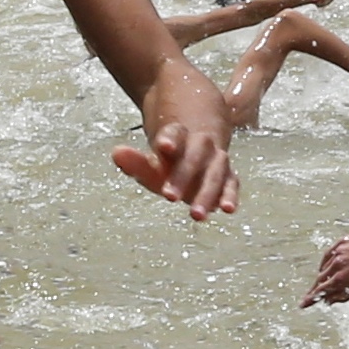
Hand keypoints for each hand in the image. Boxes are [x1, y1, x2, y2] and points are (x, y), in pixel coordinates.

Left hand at [111, 115, 236, 219]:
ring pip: (214, 173)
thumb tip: (116, 153)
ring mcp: (217, 161)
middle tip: (169, 196)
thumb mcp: (150, 162)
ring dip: (207, 193)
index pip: (175, 134)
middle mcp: (201, 145)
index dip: (169, 140)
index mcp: (180, 136)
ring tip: (196, 215)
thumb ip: (134, 161)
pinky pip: (231, 184)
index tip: (164, 147)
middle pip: (194, 157)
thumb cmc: (170, 163)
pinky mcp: (228, 177)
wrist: (199, 154)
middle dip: (182, 176)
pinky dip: (230, 196)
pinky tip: (228, 209)